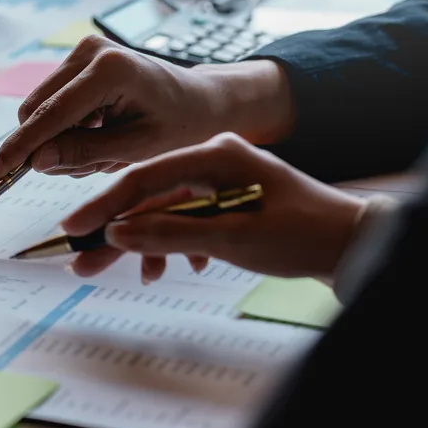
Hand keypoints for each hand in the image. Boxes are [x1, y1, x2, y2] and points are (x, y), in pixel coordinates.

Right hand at [0, 36, 296, 180]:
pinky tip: (98, 134)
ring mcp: (84, 50)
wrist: (199, 101)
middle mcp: (92, 51)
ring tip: (100, 150)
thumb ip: (84, 153)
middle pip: (38, 109)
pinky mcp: (79, 58)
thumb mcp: (136, 149)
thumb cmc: (179, 124)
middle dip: (46, 147)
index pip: (52, 113)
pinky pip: (52, 102)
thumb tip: (37, 161)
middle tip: (82, 169)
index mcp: (111, 69)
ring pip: (41, 108)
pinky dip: (66, 127)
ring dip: (58, 138)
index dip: (22, 146)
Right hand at [58, 133, 366, 282]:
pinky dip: (172, 244)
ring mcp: (220, 181)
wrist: (354, 244)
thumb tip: (116, 234)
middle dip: (114, 230)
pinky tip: (166, 267)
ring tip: (115, 273)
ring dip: (142, 242)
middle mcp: (213, 160)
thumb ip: (168, 234)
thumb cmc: (303, 234)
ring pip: (163, 212)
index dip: (104, 206)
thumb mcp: (231, 238)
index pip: (143, 178)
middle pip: (148, 196)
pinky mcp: (227, 202)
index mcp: (214, 154)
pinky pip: (185, 220)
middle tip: (80, 260)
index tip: (73, 230)